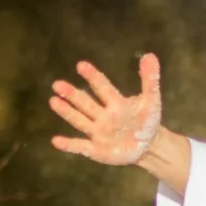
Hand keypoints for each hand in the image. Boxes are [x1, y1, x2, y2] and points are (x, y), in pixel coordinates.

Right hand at [48, 55, 163, 164]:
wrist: (148, 146)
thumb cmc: (147, 121)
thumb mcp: (152, 101)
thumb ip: (150, 80)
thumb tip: (150, 55)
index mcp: (115, 103)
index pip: (102, 88)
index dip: (93, 77)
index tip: (81, 65)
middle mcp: (102, 116)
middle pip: (86, 103)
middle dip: (72, 95)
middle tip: (57, 84)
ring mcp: (98, 133)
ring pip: (80, 121)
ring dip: (67, 112)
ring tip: (53, 101)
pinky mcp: (96, 150)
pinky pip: (81, 146)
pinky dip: (69, 145)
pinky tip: (56, 141)